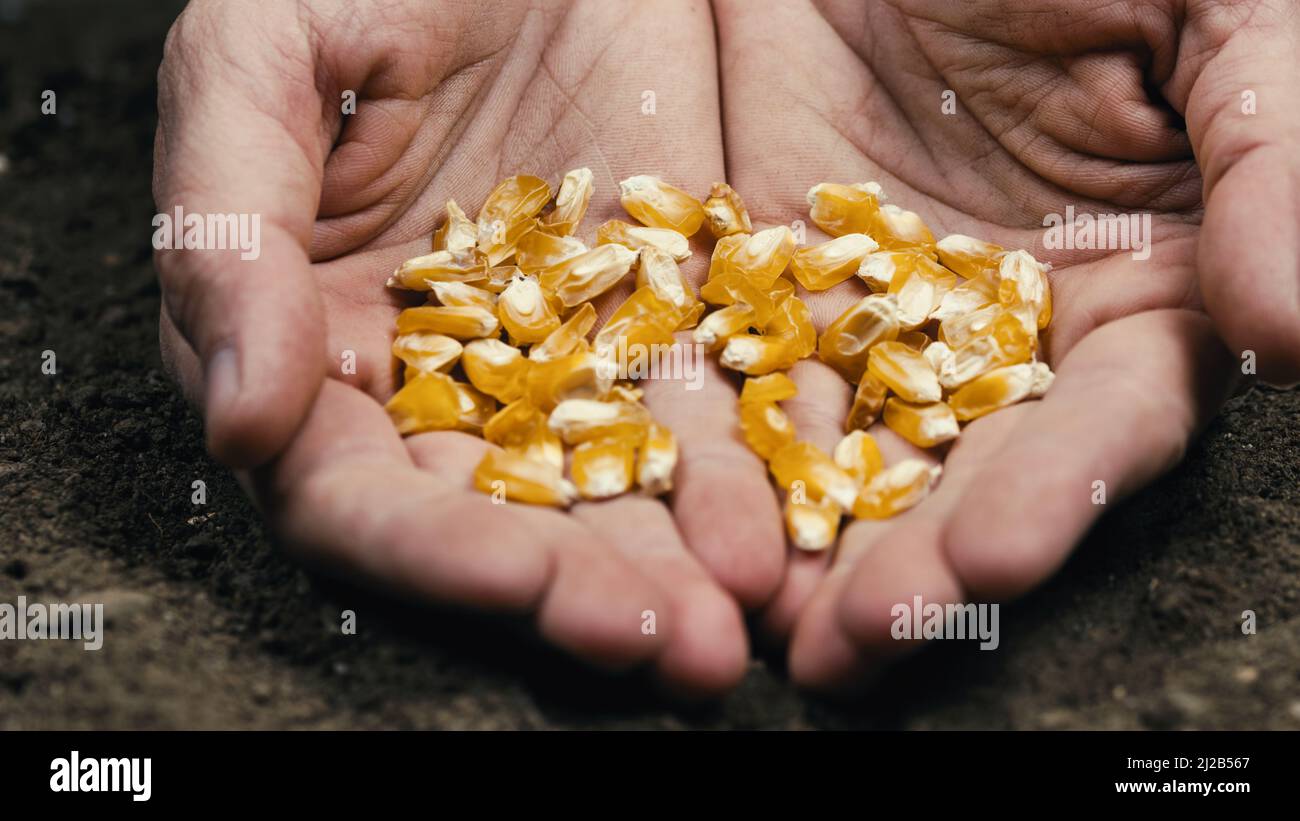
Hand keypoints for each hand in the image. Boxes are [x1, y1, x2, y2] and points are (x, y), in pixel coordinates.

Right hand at [153, 0, 760, 695]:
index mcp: (315, 340)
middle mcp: (441, 375)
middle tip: (661, 643)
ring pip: (615, 486)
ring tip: (734, 628)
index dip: (429, 546)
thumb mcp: (263, 58)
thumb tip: (239, 418)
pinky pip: (709, 406)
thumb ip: (226, 231)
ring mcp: (563, 351)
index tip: (510, 579)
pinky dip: (747, 473)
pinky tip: (789, 528)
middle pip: (500, 518)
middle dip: (575, 588)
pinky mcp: (666, 309)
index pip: (355, 490)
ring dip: (675, 564)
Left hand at [711, 0, 1288, 689]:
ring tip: (769, 630)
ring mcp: (878, 310)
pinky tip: (697, 523)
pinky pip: (744, 370)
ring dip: (808, 541)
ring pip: (848, 446)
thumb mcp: (1215, 20)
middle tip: (855, 645)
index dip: (1057, 489)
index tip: (995, 556)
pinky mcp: (774, 273)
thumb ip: (1270, 164)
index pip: (1106, 421)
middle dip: (913, 559)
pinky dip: (724, 448)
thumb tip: (1293, 336)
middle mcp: (1004, 329)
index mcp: (1133, 288)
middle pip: (965, 470)